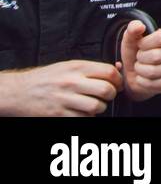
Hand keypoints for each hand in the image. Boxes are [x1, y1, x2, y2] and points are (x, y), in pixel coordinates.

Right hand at [0, 61, 121, 115]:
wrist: (20, 91)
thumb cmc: (48, 78)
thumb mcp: (69, 65)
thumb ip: (92, 68)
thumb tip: (117, 69)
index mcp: (77, 67)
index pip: (108, 72)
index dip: (118, 80)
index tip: (117, 84)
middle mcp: (71, 82)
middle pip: (106, 90)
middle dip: (111, 94)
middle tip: (107, 95)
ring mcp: (64, 99)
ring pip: (96, 106)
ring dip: (99, 107)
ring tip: (93, 104)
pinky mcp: (58, 114)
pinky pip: (83, 118)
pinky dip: (86, 116)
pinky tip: (81, 111)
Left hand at [119, 23, 160, 100]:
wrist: (135, 72)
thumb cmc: (136, 52)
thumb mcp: (132, 38)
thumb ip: (133, 28)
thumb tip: (139, 26)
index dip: (145, 43)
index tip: (140, 45)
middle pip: (156, 56)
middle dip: (141, 58)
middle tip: (139, 57)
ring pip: (154, 71)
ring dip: (140, 70)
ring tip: (140, 67)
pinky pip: (154, 83)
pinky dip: (143, 81)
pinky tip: (142, 77)